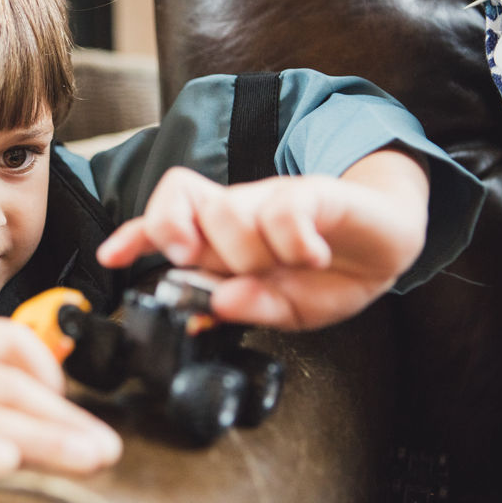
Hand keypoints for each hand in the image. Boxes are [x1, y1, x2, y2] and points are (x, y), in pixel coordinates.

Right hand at [0, 318, 121, 502]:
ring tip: (81, 459)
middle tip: (106, 449)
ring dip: (40, 440)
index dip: (56, 374)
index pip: (16, 341)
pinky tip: (4, 462)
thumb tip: (77, 419)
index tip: (83, 417)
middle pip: (9, 386)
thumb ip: (7, 399)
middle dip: (65, 421)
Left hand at [97, 149, 428, 329]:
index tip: (112, 257)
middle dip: (177, 235)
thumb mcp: (289, 307)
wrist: (389, 243)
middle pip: (180, 201)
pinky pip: (285, 209)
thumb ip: (251, 307)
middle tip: (196, 261)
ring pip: (227, 211)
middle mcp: (239, 214)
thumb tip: (212, 310)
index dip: (136, 235)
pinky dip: (294, 241)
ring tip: (284, 268)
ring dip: (247, 252)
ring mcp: (273, 200)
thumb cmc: (331, 276)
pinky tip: (312, 257)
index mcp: (224, 241)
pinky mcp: (314, 192)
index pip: (167, 220)